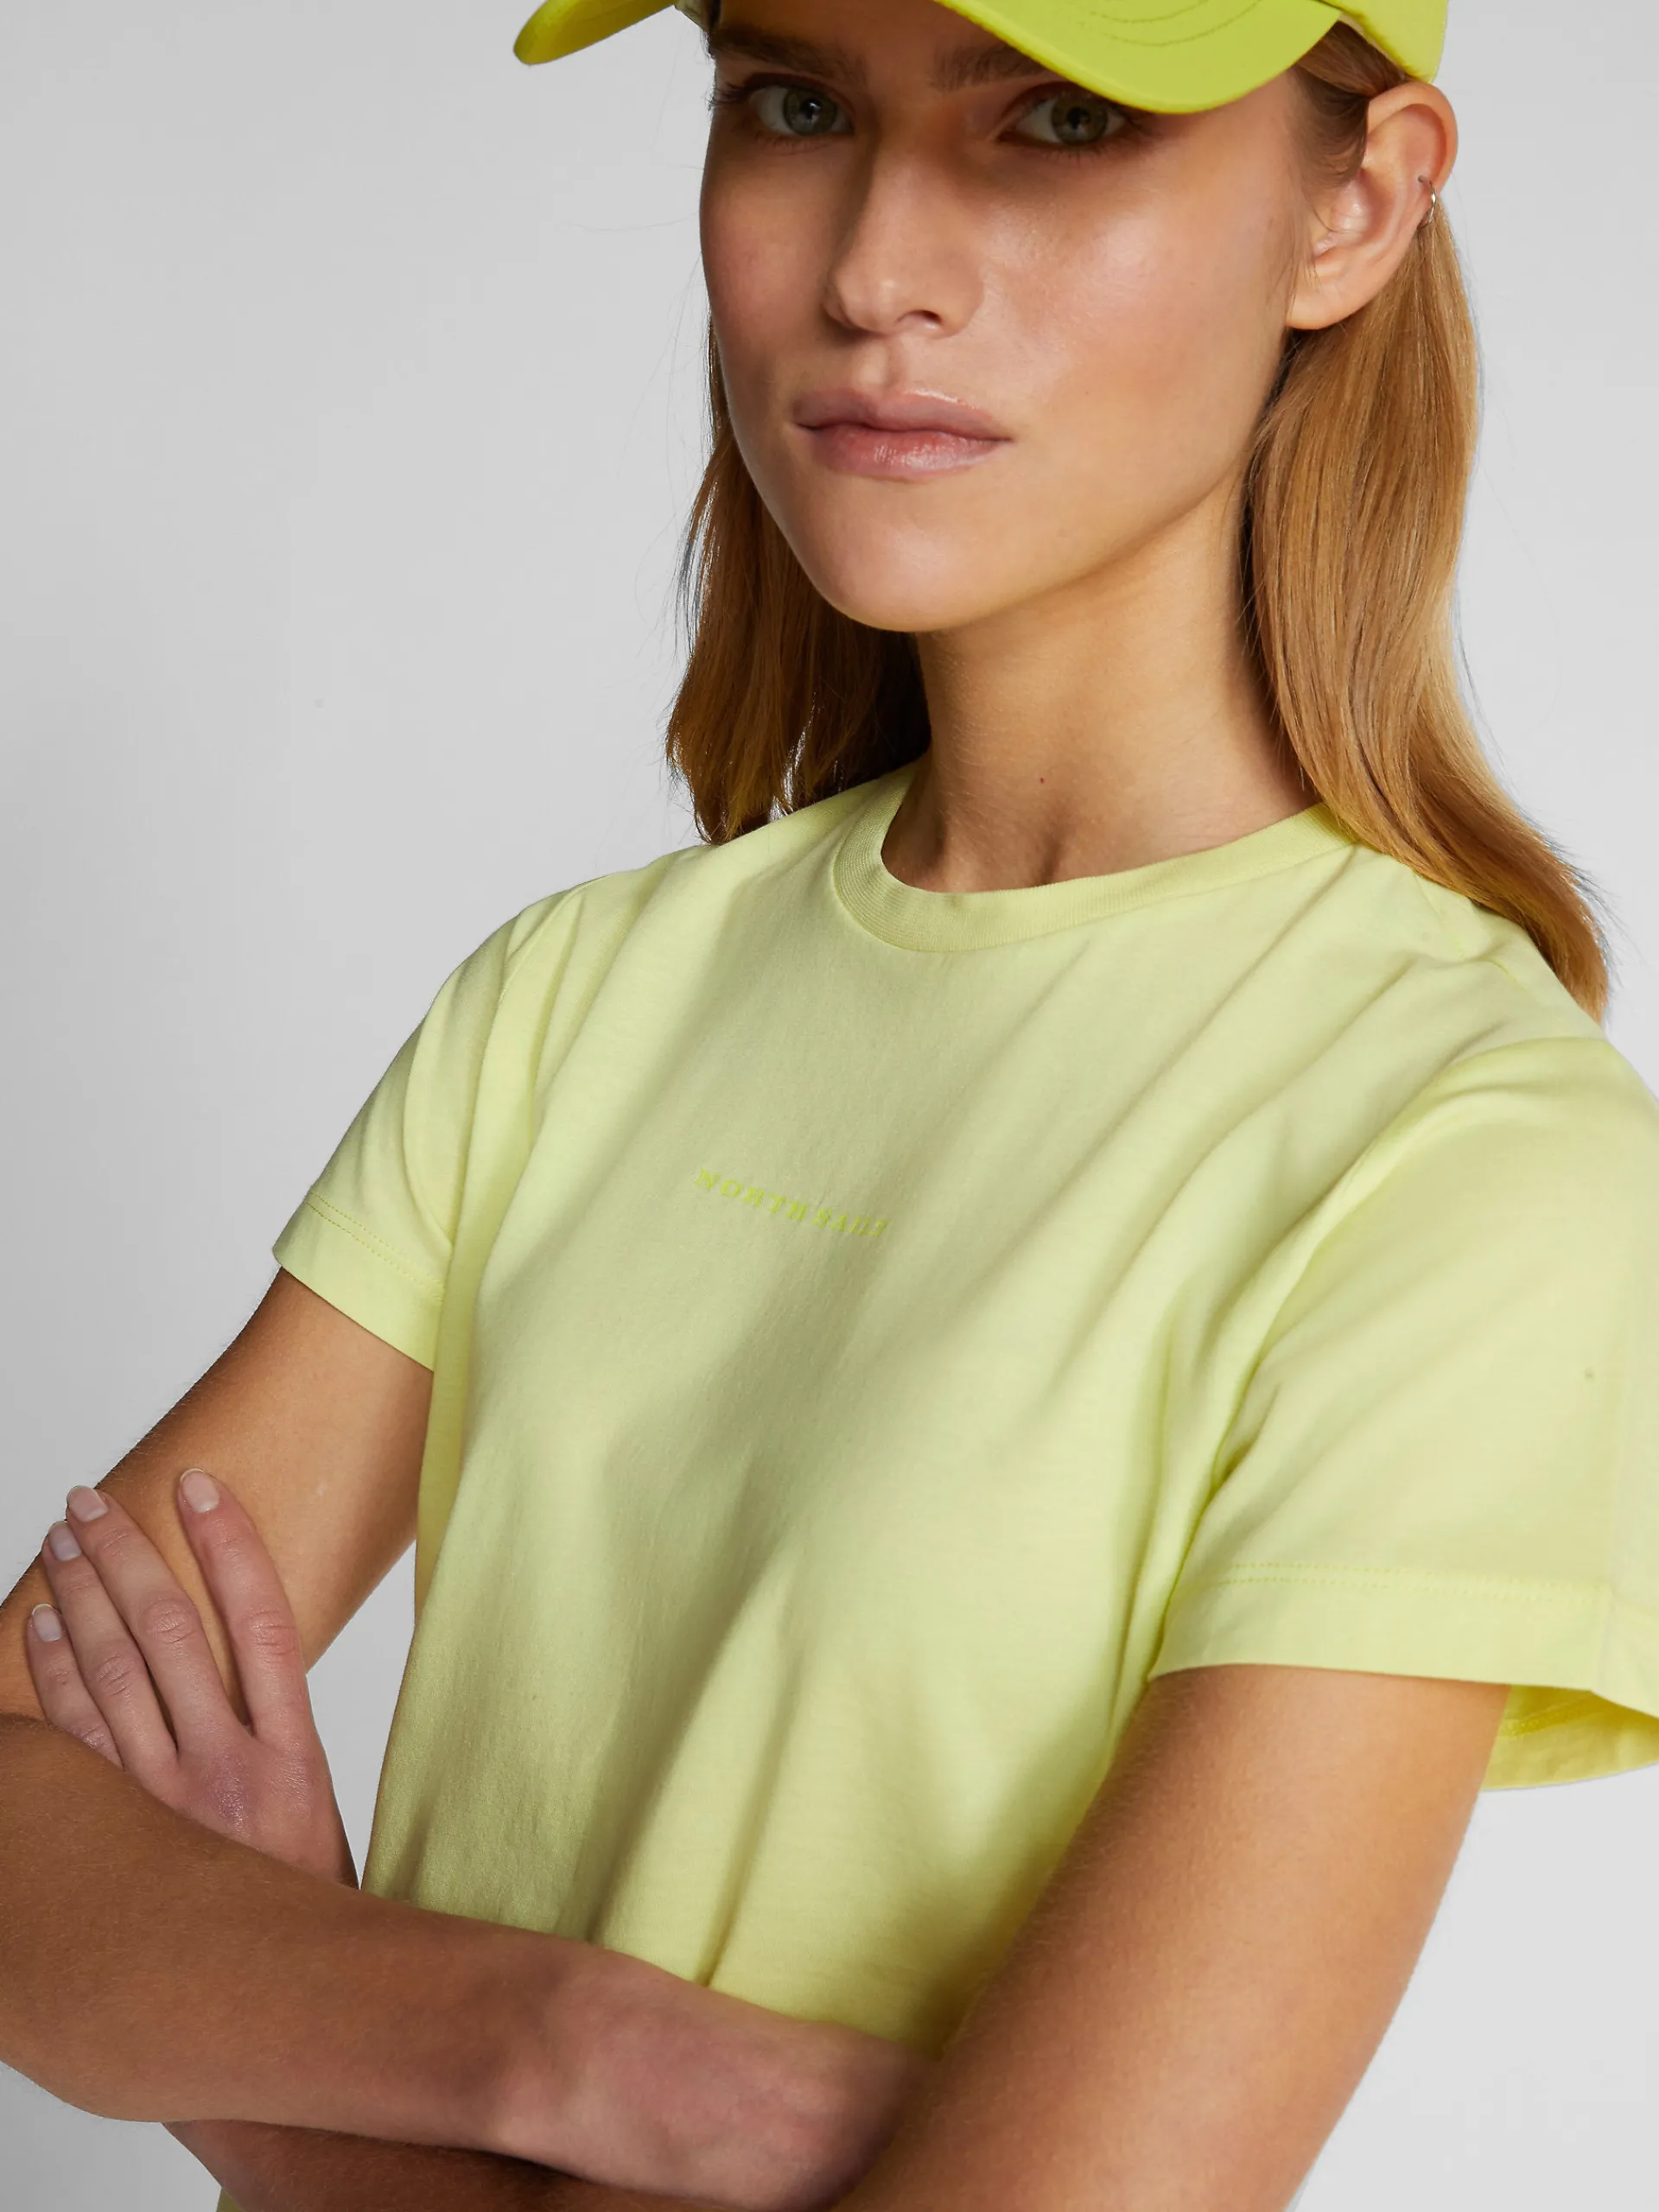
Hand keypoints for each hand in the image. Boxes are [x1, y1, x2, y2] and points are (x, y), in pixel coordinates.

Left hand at [26, 1469, 355, 1886]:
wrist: (279, 2016)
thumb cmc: (300, 1907)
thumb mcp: (318, 1812)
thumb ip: (277, 1734)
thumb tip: (243, 1652)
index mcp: (294, 1759)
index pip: (262, 1620)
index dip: (228, 1545)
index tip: (198, 1484)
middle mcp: (228, 1773)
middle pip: (169, 1634)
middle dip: (128, 1556)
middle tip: (94, 1502)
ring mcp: (164, 1808)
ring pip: (112, 1678)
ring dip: (81, 1600)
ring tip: (62, 1543)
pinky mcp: (116, 1841)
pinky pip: (72, 1744)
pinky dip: (52, 1678)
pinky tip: (41, 1630)